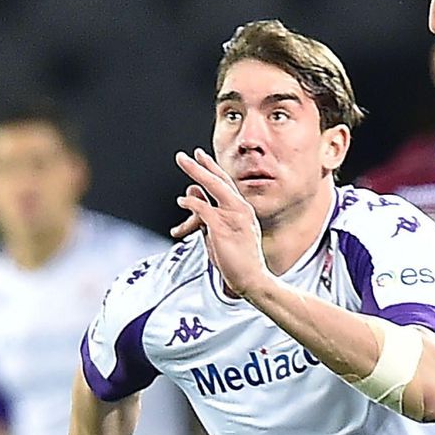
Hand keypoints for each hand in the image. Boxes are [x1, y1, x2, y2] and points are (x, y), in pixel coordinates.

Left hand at [173, 149, 270, 298]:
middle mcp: (240, 208)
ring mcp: (233, 216)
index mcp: (241, 209)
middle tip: (184, 155)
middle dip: (200, 165)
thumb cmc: (236, 259)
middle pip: (218, 180)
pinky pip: (204, 208)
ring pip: (213, 187)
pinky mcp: (223, 227)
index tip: (199, 156)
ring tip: (183, 161)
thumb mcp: (218, 231)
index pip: (225, 183)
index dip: (211, 168)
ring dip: (196, 172)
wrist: (252, 279)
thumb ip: (206, 212)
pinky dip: (192, 202)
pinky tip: (182, 200)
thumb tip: (192, 192)